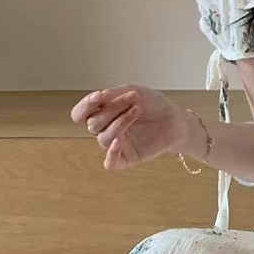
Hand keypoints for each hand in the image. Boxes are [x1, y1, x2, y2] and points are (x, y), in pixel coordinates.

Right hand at [70, 84, 188, 170]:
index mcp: (101, 114)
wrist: (174, 117)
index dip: (85, 106)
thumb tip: (96, 98)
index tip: (100, 96)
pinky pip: (110, 163)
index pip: (80, 114)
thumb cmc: (152, 104)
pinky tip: (118, 141)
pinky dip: (111, 153)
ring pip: (103, 138)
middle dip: (112, 110)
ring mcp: (115, 145)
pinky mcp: (126, 158)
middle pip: (92, 124)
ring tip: (137, 110)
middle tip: (133, 99)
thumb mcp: (132, 91)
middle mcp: (104, 130)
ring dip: (120, 122)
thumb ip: (112, 95)